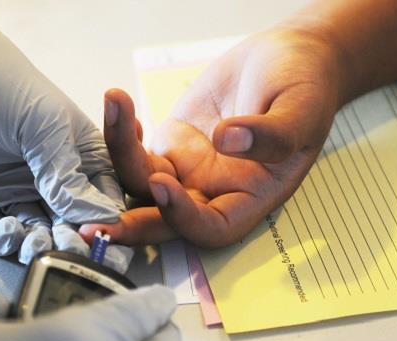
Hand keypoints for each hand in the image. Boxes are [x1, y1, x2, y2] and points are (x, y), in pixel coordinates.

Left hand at [0, 19, 131, 271]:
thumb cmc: (1, 86)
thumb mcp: (46, 124)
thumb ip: (68, 174)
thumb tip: (99, 219)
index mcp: (78, 156)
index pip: (104, 198)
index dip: (109, 220)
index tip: (109, 239)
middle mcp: (50, 180)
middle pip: (73, 224)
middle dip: (75, 240)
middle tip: (74, 251)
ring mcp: (14, 194)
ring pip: (37, 234)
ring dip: (41, 244)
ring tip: (39, 244)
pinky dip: (6, 240)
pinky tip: (11, 231)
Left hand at [81, 28, 344, 246]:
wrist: (288, 58)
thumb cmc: (305, 87)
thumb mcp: (301, 110)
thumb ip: (271, 133)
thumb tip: (229, 140)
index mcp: (248, 198)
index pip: (211, 227)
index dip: (184, 218)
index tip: (164, 185)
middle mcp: (212, 193)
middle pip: (164, 221)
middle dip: (128, 225)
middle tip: (91, 225)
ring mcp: (186, 171)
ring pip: (141, 182)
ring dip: (119, 155)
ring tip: (115, 104)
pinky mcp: (169, 145)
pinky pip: (135, 151)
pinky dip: (121, 134)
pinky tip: (120, 106)